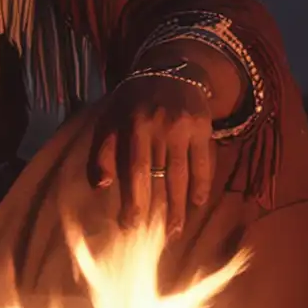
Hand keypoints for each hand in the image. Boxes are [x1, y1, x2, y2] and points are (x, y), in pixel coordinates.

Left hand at [86, 73, 215, 235]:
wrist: (169, 68)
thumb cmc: (132, 102)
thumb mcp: (110, 119)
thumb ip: (102, 152)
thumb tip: (101, 187)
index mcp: (134, 125)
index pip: (134, 171)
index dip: (133, 201)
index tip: (129, 226)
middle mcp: (161, 126)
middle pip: (161, 178)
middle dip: (159, 211)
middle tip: (157, 238)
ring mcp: (185, 126)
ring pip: (184, 175)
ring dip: (180, 207)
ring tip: (176, 230)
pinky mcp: (204, 126)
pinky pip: (205, 163)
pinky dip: (202, 186)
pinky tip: (197, 204)